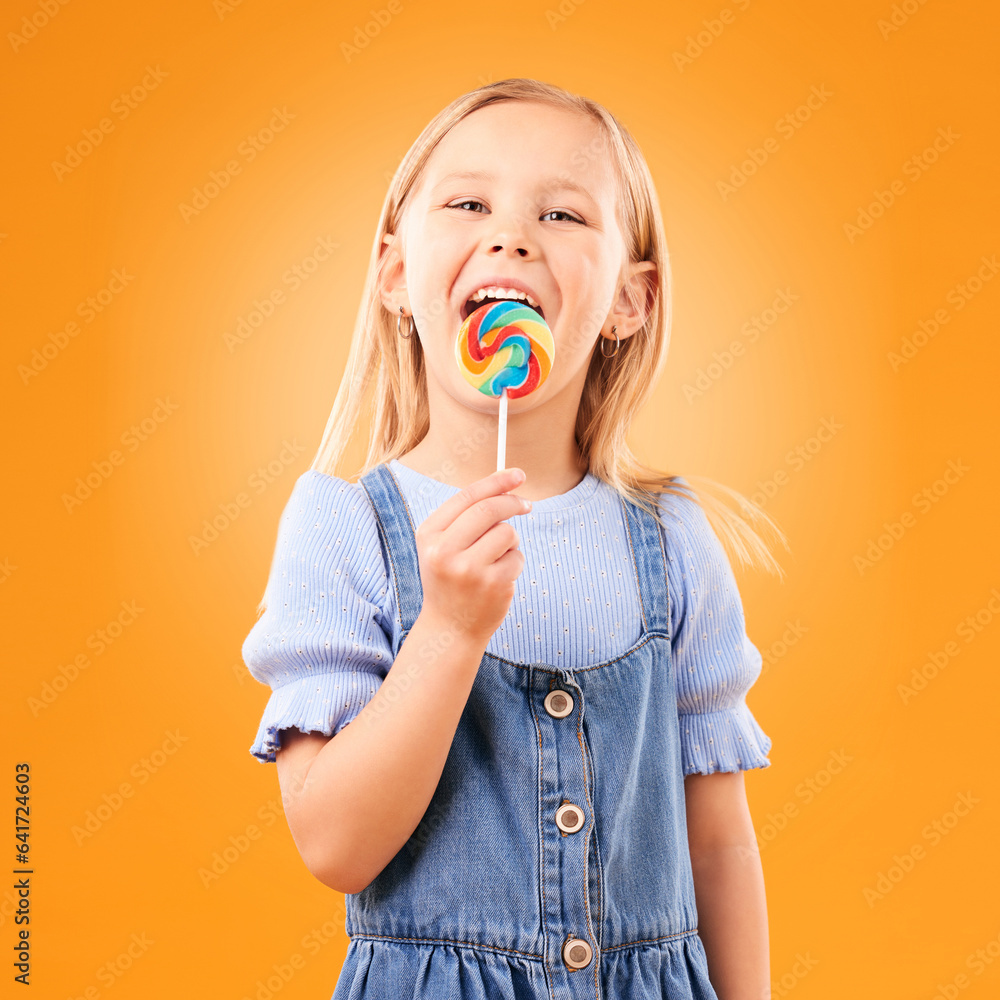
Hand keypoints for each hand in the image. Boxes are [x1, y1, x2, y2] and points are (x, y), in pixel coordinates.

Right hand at [414, 467, 531, 648]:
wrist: (450, 627)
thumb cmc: (451, 578)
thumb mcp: (443, 545)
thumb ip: (467, 516)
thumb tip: (508, 485)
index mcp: (428, 535)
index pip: (467, 496)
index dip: (496, 481)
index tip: (518, 474)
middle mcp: (444, 551)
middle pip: (489, 510)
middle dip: (513, 502)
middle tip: (526, 505)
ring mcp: (469, 570)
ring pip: (507, 533)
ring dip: (511, 540)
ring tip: (498, 557)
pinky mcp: (492, 585)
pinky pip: (517, 557)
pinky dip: (515, 562)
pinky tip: (499, 578)